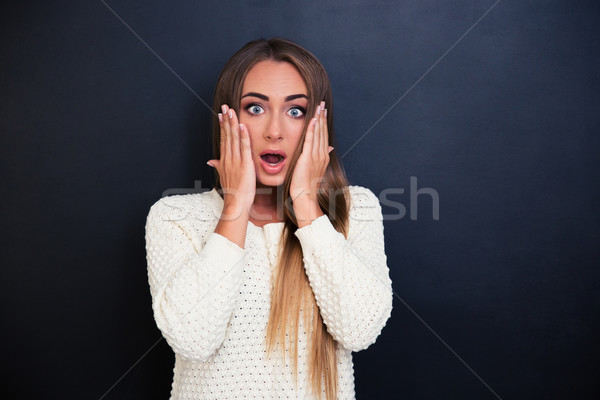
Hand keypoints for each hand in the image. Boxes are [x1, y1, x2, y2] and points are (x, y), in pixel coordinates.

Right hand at [207, 104, 255, 218]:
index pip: (223, 139)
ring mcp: (236, 161)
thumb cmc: (233, 192)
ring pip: (233, 138)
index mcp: (224, 161)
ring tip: (231, 111)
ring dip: (233, 124)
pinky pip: (243, 147)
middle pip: (227, 136)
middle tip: (225, 107)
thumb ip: (218, 166)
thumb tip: (211, 161)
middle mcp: (228, 159)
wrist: (236, 204)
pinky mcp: (245, 164)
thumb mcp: (224, 177)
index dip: (223, 126)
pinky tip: (242, 126)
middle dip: (226, 120)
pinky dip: (243, 136)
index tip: (222, 115)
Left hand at [290, 101, 333, 224]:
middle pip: (322, 131)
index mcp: (323, 156)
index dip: (323, 121)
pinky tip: (313, 119)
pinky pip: (310, 140)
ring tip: (319, 106)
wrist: (305, 195)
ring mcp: (316, 155)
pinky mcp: (307, 157)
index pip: (323, 134)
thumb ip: (321, 155)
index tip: (323, 110)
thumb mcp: (315, 167)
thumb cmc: (306, 184)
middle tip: (322, 102)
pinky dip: (312, 129)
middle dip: (322, 116)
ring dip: (318, 118)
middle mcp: (321, 154)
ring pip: (318, 133)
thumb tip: (330, 147)